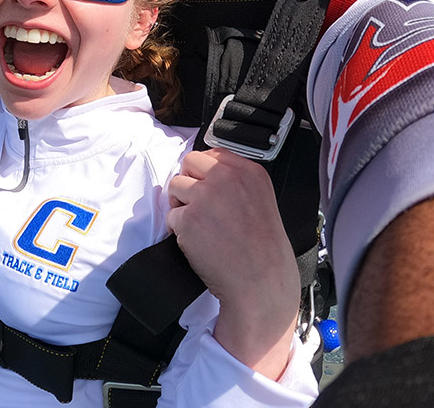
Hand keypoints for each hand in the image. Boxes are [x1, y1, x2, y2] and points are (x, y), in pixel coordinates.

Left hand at [167, 148, 299, 378]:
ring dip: (182, 204)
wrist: (261, 280)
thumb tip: (204, 172)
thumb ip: (236, 180)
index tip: (207, 186)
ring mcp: (206, 197)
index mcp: (248, 172)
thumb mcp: (260, 199)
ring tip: (201, 224)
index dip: (204, 172)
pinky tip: (199, 241)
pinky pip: (171, 215)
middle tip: (198, 204)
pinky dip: (180, 229)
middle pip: (189, 162)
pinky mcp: (188, 219)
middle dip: (189, 181)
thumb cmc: (262, 247)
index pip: (213, 153)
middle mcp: (227, 178)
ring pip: (175, 185)